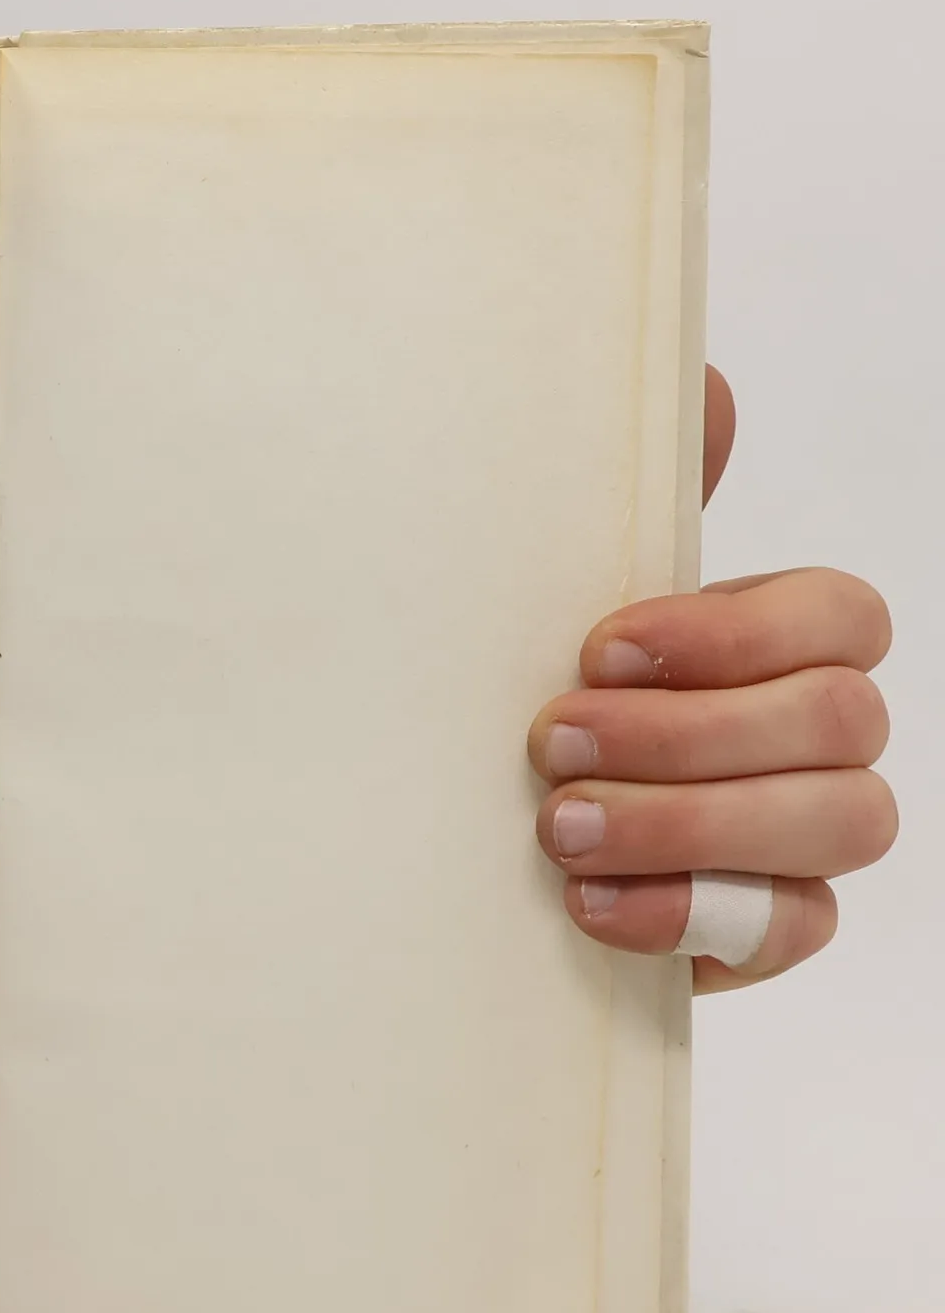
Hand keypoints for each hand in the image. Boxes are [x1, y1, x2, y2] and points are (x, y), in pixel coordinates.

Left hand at [529, 367, 894, 989]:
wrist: (472, 824)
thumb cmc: (533, 691)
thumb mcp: (558, 592)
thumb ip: (640, 502)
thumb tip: (705, 386)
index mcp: (781, 638)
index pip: (841, 615)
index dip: (733, 633)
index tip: (598, 647)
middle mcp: (818, 732)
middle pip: (839, 720)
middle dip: (687, 735)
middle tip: (552, 742)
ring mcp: (808, 832)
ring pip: (836, 822)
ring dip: (689, 825)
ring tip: (559, 828)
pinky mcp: (770, 924)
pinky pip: (795, 926)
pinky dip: (689, 915)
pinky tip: (590, 903)